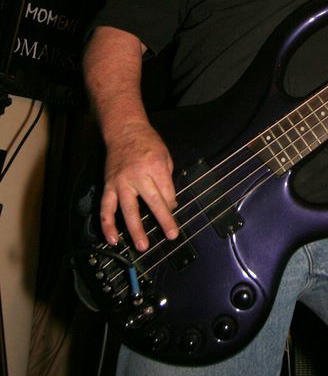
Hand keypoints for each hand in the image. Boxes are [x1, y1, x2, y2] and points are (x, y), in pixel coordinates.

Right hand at [100, 121, 178, 250]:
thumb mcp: (165, 156)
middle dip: (163, 220)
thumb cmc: (148, 143)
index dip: (171, 203)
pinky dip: (108, 225)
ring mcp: (121, 182)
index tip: (172, 210)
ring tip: (142, 246)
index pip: (167, 191)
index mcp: (155, 166)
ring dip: (135, 229)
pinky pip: (106, 208)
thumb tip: (169, 204)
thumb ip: (167, 179)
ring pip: (128, 209)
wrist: (124, 130)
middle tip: (171, 235)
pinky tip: (112, 239)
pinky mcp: (108, 186)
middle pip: (152, 201)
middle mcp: (138, 175)